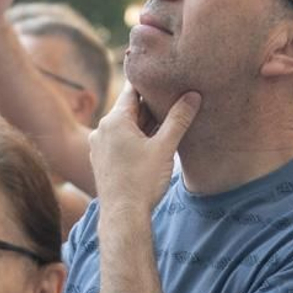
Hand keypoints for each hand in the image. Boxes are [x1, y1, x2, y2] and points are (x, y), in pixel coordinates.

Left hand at [89, 85, 199, 216]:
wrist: (123, 216)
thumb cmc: (142, 182)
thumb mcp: (165, 147)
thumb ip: (179, 119)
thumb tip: (192, 95)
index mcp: (114, 121)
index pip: (132, 90)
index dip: (149, 82)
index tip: (164, 75)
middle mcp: (102, 130)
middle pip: (129, 109)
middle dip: (150, 106)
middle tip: (173, 99)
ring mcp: (100, 146)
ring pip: (125, 126)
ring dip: (143, 124)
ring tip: (166, 123)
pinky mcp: (102, 160)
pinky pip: (119, 141)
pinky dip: (135, 138)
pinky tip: (151, 145)